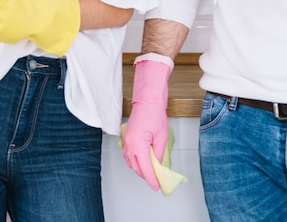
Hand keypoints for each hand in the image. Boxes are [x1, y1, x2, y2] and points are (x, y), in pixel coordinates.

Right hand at [122, 58, 171, 190]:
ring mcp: (125, 141)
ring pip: (131, 162)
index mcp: (138, 145)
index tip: (156, 186)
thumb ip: (159, 154)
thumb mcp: (161, 137)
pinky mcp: (125, 138)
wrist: (147, 101)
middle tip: (156, 180)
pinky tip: (143, 161)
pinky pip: (128, 155)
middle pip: (136, 167)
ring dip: (140, 169)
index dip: (151, 179)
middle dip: (146, 175)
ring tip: (151, 171)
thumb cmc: (154, 114)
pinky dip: (135, 161)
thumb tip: (158, 165)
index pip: (145, 168)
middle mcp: (129, 145)